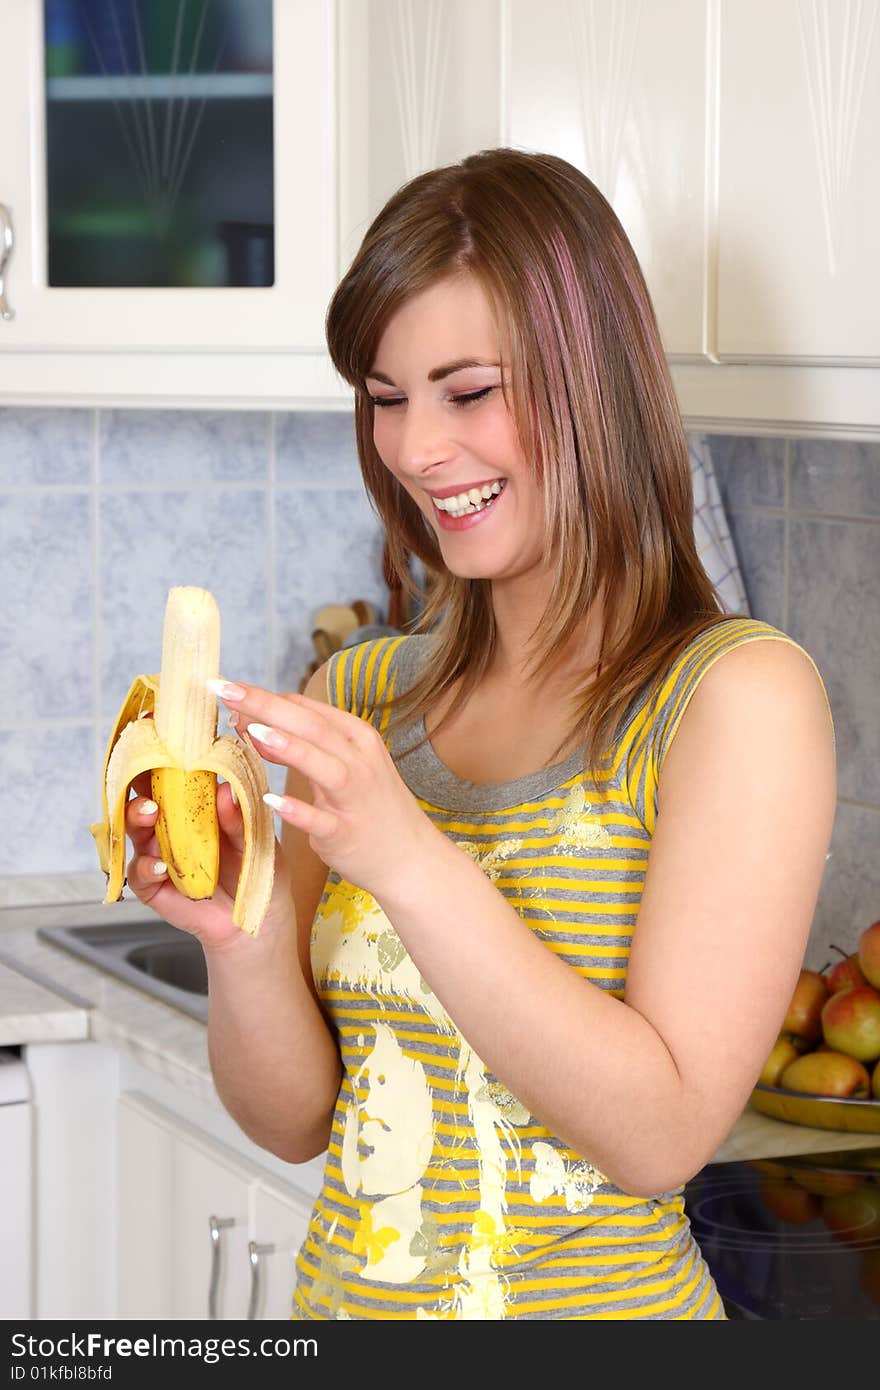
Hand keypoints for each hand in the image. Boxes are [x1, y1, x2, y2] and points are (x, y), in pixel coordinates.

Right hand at [122, 769, 293, 952]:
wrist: (260, 920)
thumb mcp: (258, 838)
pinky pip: (141, 873)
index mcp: (197, 807)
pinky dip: (147, 866)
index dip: (162, 756)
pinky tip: (161, 863)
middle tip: (149, 772)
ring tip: (150, 812)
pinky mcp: (155, 887)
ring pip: (137, 831)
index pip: (174, 775)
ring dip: (138, 818)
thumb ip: (240, 818)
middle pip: (145, 796)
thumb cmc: (259, 870)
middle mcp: (173, 827)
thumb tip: (225, 790)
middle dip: (140, 782)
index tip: (157, 735)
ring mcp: (161, 855)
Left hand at [213, 680, 435, 901]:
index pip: (306, 709)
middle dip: (265, 705)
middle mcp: (359, 761)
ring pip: (323, 766)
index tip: (227, 691)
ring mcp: (355, 797)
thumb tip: (254, 725)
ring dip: (289, 748)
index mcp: (356, 737)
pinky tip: (272, 800)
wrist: (410, 857)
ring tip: (251, 731)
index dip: (265, 698)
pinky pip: (322, 820)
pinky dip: (299, 810)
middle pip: (310, 726)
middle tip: (223, 689)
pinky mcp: (347, 833)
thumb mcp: (343, 766)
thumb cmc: (370, 807)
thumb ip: (302, 745)